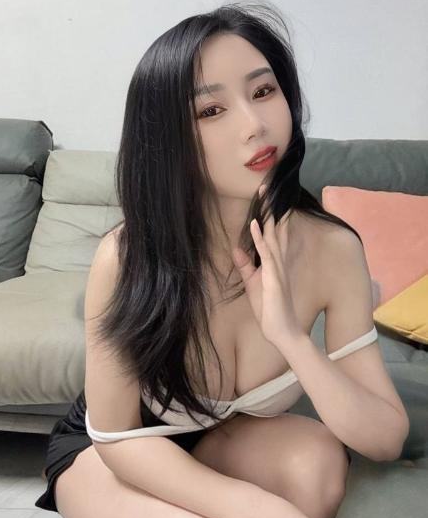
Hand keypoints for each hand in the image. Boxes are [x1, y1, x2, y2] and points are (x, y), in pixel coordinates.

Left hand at [231, 184, 302, 347]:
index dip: (269, 214)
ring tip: (263, 196)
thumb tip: (236, 248)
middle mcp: (278, 260)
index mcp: (274, 261)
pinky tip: (256, 224)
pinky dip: (261, 237)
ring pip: (272, 235)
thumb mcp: (252, 283)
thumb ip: (245, 266)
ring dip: (267, 215)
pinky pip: (266, 253)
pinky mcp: (273, 277)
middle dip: (271, 208)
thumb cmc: (269, 309)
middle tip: (266, 186)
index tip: (265, 196)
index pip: (272, 233)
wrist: (281, 331)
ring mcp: (277, 267)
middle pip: (274, 228)